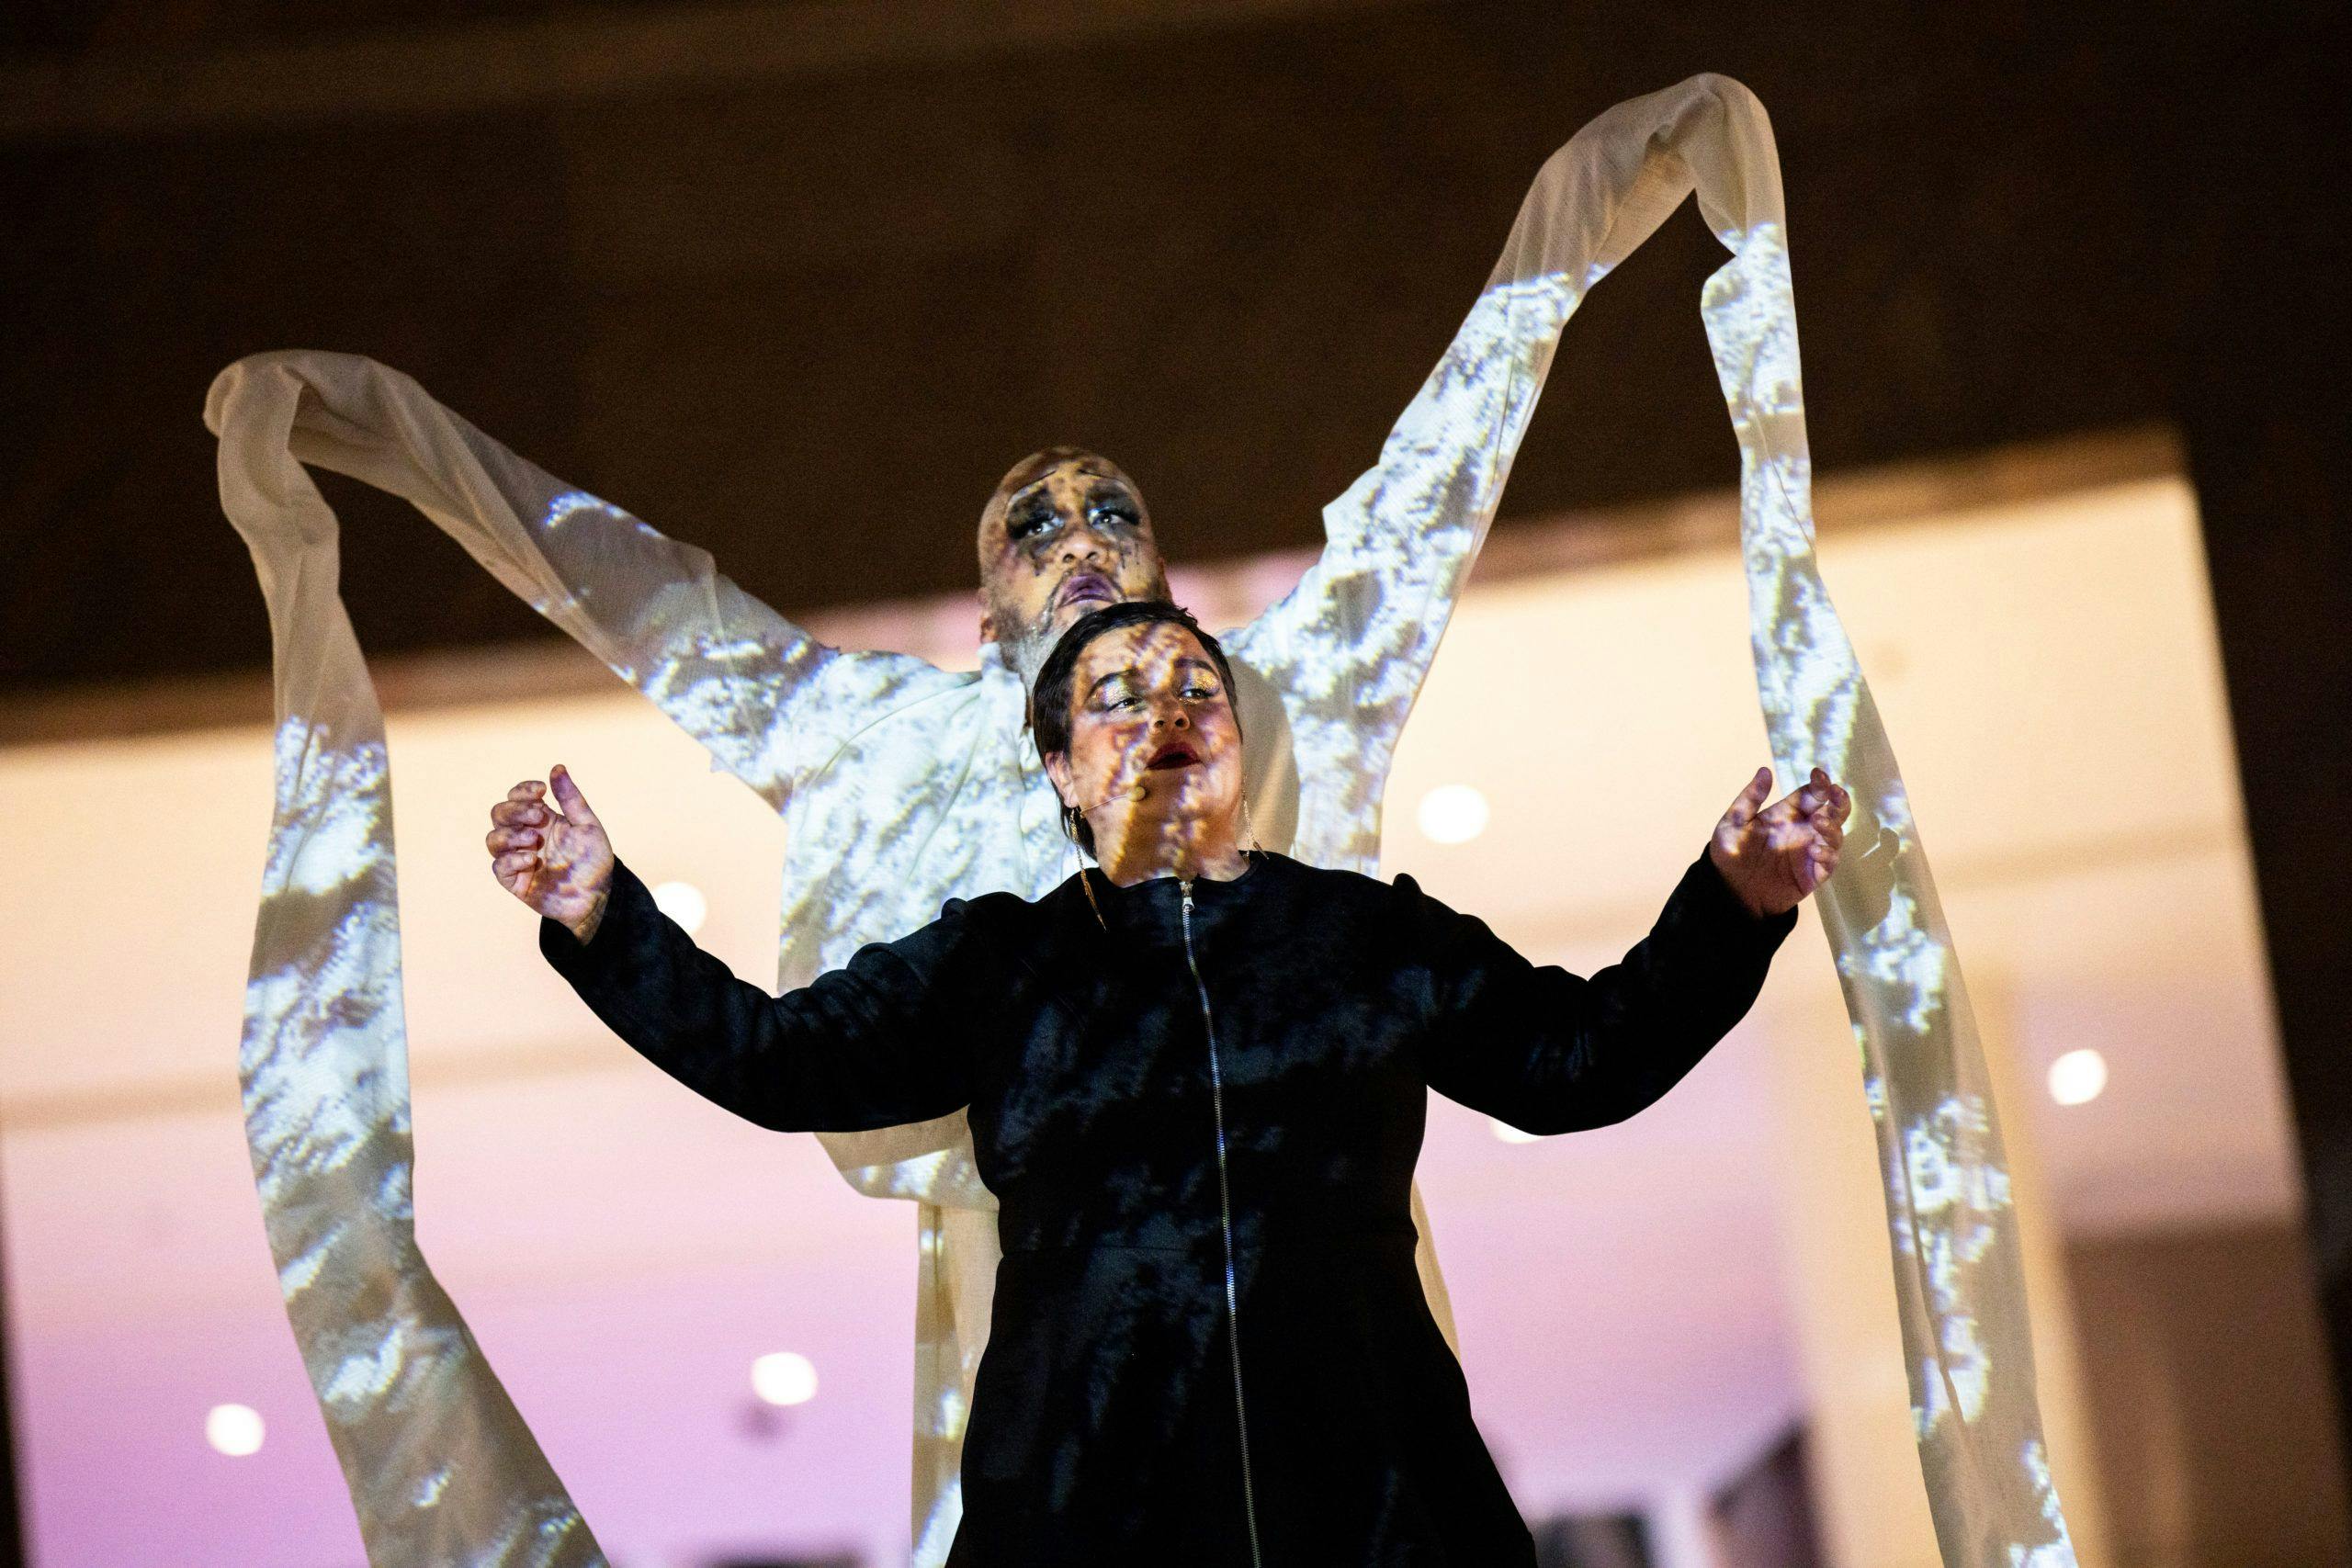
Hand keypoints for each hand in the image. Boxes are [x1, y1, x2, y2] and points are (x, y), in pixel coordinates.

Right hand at [486, 764, 614, 939]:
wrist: (597, 897)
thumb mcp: (588, 826)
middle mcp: (526, 836)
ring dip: (510, 835)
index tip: (541, 791)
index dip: (522, 791)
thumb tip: (557, 767)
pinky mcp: (515, 881)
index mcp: (542, 819)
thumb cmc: (594, 861)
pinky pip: (499, 867)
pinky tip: (532, 860)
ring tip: (534, 840)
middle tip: (538, 817)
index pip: (517, 797)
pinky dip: (511, 859)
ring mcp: (518, 858)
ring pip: (493, 839)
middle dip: (515, 811)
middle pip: (499, 814)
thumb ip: (571, 799)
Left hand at [1708, 765, 1849, 917]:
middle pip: (1833, 811)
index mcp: (1788, 813)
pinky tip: (1815, 850)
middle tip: (1835, 793)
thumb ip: (1750, 798)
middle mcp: (1804, 830)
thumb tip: (1764, 770)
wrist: (1729, 890)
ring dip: (1832, 826)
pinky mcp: (1813, 874)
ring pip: (1836, 834)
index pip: (1812, 794)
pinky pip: (1830, 862)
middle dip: (1839, 800)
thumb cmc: (1731, 852)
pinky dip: (1828, 855)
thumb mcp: (1735, 822)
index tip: (1818, 775)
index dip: (1819, 783)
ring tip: (1819, 822)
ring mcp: (1811, 851)